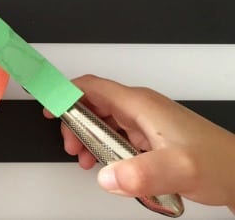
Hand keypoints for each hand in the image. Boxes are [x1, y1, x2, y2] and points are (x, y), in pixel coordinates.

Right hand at [45, 74, 234, 211]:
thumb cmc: (219, 163)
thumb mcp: (178, 168)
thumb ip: (140, 172)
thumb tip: (107, 176)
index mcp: (140, 105)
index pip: (92, 87)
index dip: (65, 92)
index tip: (46, 103)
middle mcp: (140, 110)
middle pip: (92, 105)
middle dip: (73, 123)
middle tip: (70, 146)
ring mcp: (144, 124)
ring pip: (102, 121)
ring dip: (87, 138)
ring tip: (84, 158)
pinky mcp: (149, 139)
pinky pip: (115, 137)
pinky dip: (102, 148)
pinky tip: (104, 165)